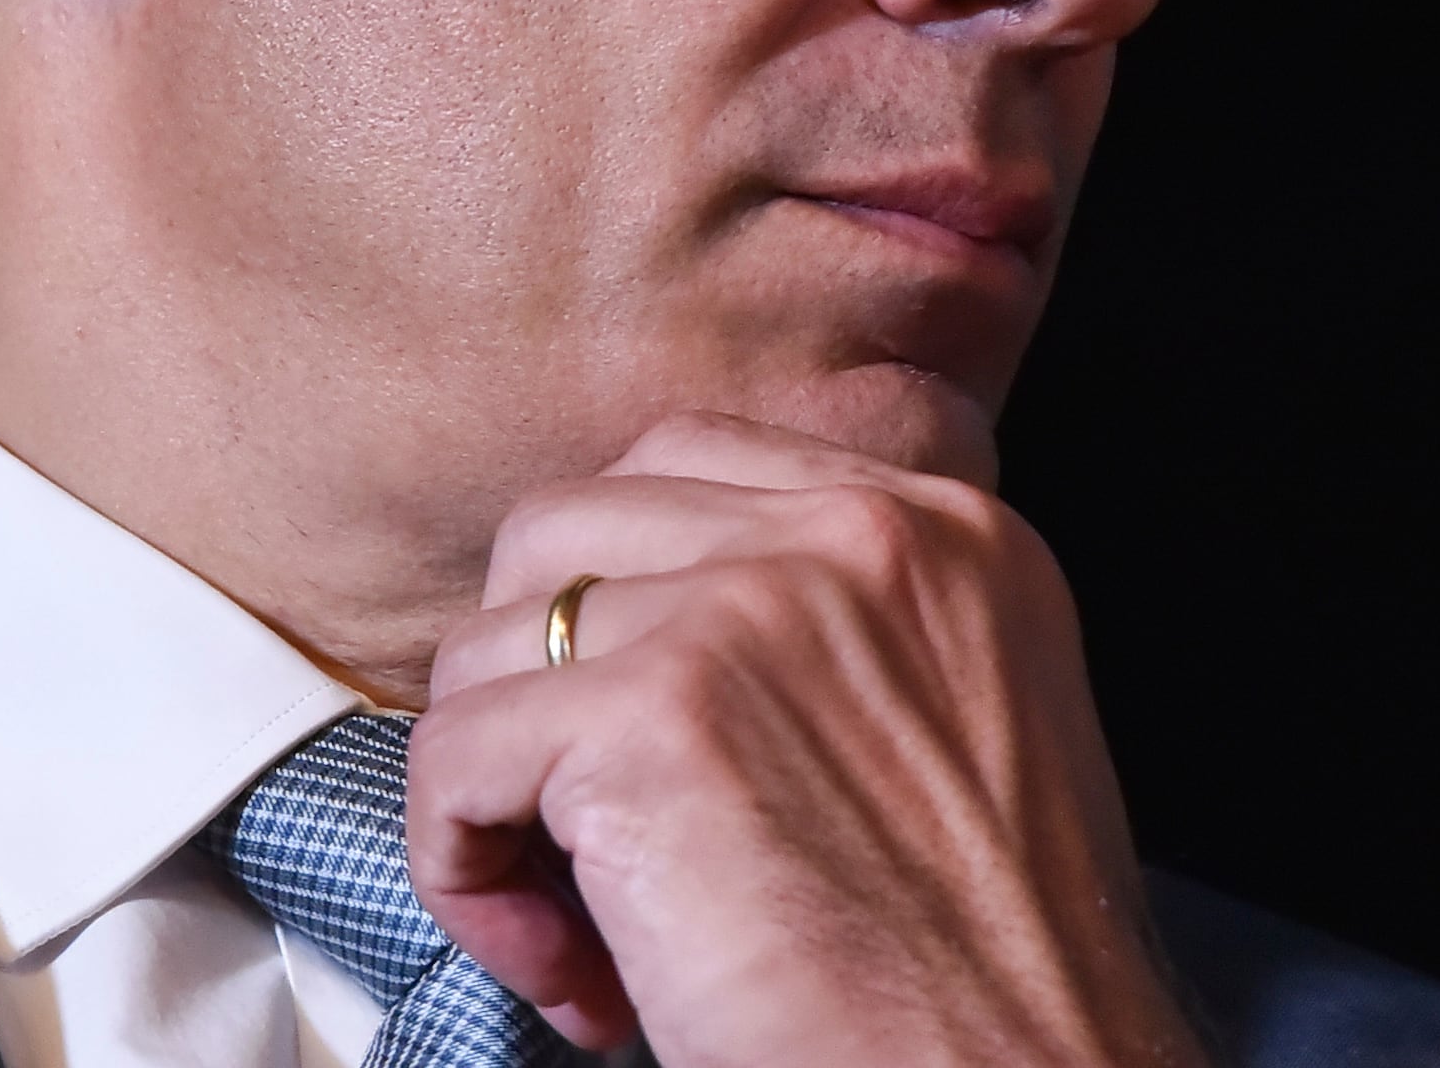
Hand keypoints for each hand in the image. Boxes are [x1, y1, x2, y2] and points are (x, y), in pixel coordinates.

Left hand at [406, 412, 1205, 1067]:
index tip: (640, 753)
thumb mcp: (965, 727)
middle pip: (562, 529)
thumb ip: (837, 633)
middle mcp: (854, 534)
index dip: (617, 605)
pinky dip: (465, 877)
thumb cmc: (988, 978)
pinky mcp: (650, 715)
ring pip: (490, 646)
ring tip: (589, 939)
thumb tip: (637, 627)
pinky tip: (572, 975)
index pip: (688, 462)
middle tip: (590, 848)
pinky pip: (451, 756)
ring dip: (497, 802)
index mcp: (943, 525)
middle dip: (536, 689)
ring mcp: (750, 609)